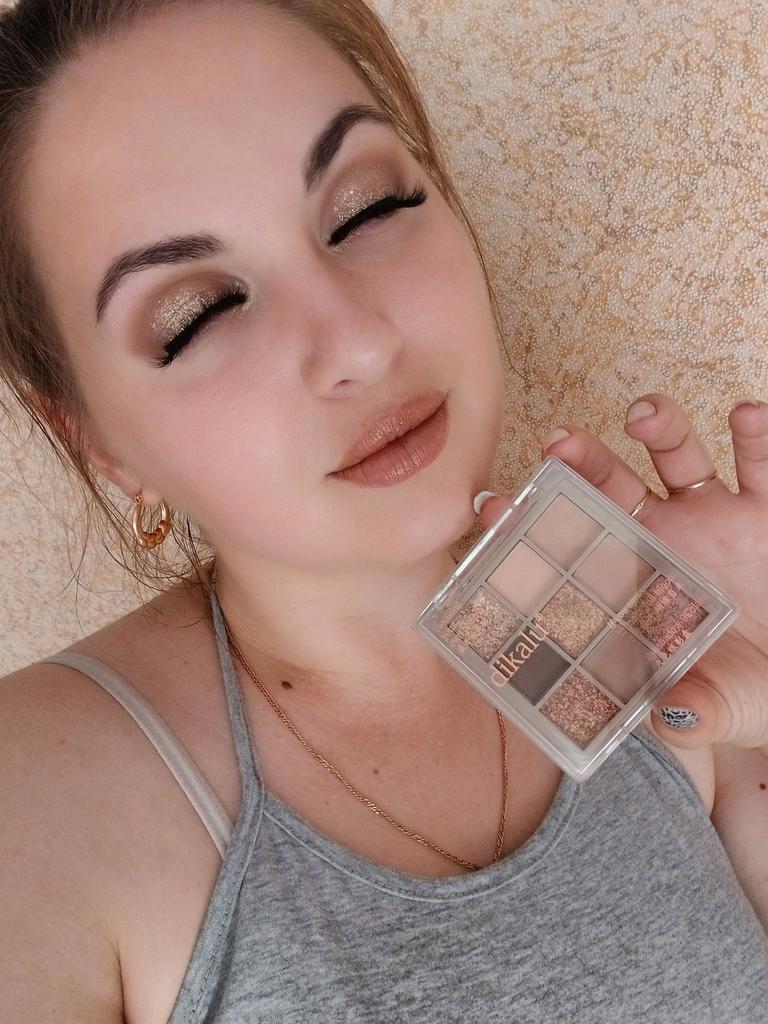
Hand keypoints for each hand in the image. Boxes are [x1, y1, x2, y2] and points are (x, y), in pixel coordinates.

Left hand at [476, 393, 767, 754]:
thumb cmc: (742, 692)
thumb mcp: (717, 708)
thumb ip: (692, 714)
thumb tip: (670, 718)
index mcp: (630, 580)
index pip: (569, 542)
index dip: (531, 521)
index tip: (493, 506)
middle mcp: (664, 536)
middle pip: (612, 484)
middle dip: (582, 460)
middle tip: (557, 446)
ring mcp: (714, 516)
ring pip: (678, 456)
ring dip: (661, 427)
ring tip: (643, 415)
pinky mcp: (766, 509)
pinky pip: (762, 464)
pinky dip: (755, 435)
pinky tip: (743, 415)